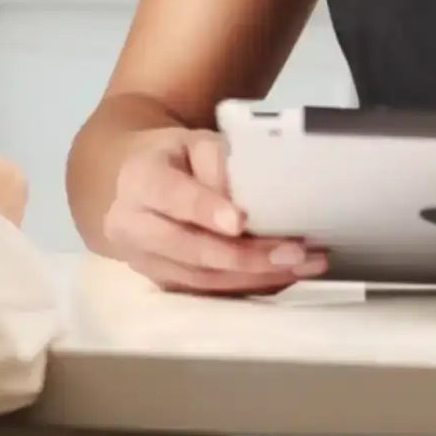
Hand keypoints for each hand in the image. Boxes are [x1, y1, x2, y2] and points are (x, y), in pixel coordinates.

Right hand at [102, 127, 327, 294]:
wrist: (135, 184)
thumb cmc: (175, 157)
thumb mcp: (195, 143)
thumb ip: (219, 163)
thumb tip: (253, 198)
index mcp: (139, 180)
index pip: (172, 196)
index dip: (206, 210)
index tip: (240, 222)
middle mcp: (133, 227)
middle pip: (191, 249)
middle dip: (246, 256)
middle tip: (294, 252)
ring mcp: (145, 263)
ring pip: (202, 279)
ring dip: (256, 276)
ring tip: (302, 265)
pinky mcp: (163, 284)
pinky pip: (208, 293)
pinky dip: (249, 286)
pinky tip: (283, 276)